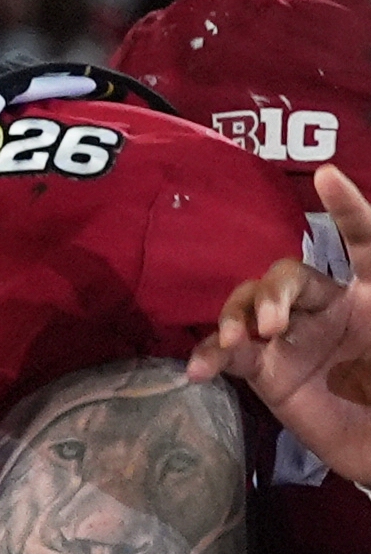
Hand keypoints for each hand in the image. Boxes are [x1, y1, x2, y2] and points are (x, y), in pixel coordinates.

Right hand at [191, 163, 370, 482]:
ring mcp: (292, 341)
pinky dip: (208, 356)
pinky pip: (229, 356)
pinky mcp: (268, 375)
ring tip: (237, 342)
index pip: (361, 243)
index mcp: (368, 295)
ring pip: (247, 305)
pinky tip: (199, 370)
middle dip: (272, 292)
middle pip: (286, 276)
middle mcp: (326, 309)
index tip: (327, 178)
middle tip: (271, 324)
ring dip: (235, 316)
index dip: (348, 210)